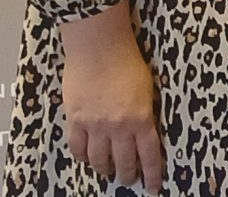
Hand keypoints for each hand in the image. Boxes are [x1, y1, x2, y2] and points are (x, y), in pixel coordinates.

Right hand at [59, 2, 164, 191]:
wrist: (98, 44)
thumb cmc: (127, 60)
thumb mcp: (147, 88)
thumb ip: (145, 112)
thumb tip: (143, 131)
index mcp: (142, 118)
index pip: (150, 156)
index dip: (152, 175)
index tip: (152, 187)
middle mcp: (119, 127)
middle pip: (123, 162)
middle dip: (127, 175)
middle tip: (128, 179)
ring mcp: (95, 125)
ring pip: (99, 160)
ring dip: (104, 169)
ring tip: (107, 170)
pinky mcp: (75, 119)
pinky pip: (77, 147)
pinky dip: (82, 157)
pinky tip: (87, 158)